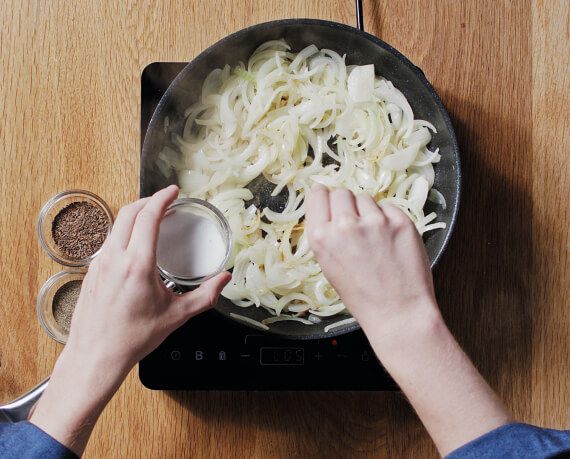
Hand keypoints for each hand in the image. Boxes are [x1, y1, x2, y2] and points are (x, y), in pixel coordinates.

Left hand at [66, 184, 230, 373]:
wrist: (96, 356)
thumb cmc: (133, 338)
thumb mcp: (176, 316)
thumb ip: (205, 295)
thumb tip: (224, 279)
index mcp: (137, 265)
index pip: (147, 217)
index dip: (162, 198)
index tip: (173, 192)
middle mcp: (114, 258)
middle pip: (128, 212)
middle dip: (148, 200)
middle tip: (166, 200)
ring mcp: (99, 264)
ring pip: (115, 225)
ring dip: (134, 215)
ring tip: (152, 219)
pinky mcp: (91, 272)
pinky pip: (108, 241)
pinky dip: (124, 232)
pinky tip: (135, 244)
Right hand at [305, 186, 511, 455]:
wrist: (401, 321)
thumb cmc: (365, 306)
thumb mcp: (333, 275)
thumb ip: (330, 239)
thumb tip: (332, 213)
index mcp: (321, 242)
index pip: (316, 195)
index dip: (325, 201)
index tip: (330, 206)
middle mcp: (346, 228)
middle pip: (339, 190)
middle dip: (346, 205)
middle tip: (355, 227)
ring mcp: (374, 224)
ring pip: (365, 195)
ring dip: (368, 211)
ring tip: (374, 238)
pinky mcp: (401, 224)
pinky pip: (388, 206)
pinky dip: (389, 219)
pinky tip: (391, 243)